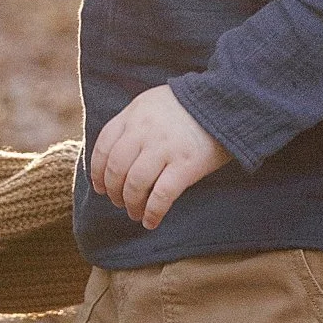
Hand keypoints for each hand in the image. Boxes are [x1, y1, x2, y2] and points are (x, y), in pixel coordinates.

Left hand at [88, 86, 228, 230]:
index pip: (103, 146)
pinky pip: (161, 195)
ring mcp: (164, 148)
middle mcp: (144, 130)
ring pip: (135, 185)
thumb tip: (117, 155)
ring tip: (134, 213)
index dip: (97, 172)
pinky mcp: (186, 165)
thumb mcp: (153, 102)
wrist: (226, 101)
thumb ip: (134, 123)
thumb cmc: (189, 104)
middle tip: (119, 202)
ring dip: (131, 205)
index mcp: (133, 114)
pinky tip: (151, 222)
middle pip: (116, 169)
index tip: (100, 187)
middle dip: (113, 191)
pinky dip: (152, 212)